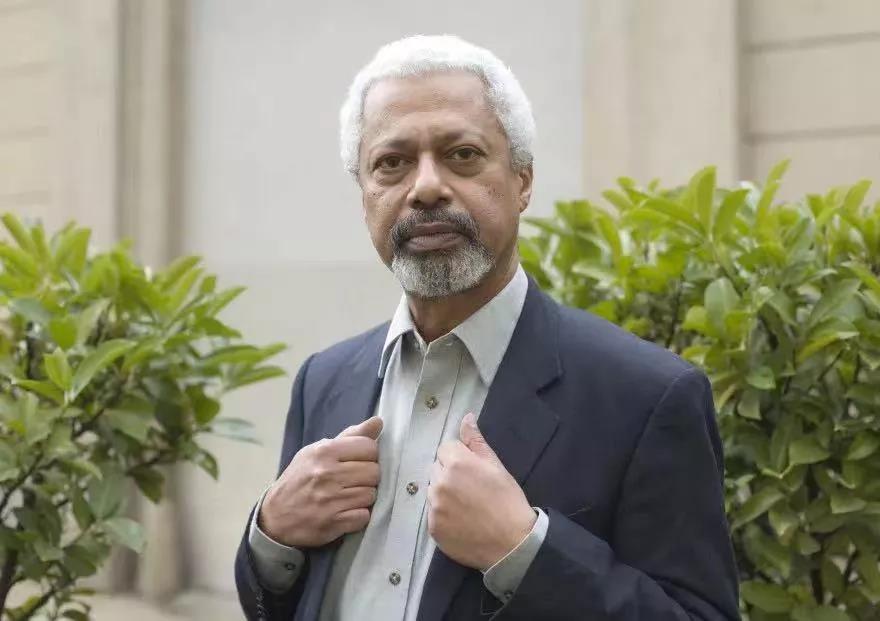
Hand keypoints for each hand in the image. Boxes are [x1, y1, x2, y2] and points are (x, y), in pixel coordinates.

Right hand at [259, 416, 382, 547]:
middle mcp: (327, 473)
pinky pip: (364, 516)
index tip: (359, 462)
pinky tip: (346, 512)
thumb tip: (378, 421)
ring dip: (364, 498)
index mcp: (324, 451)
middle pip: (374, 472)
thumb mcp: (317, 451)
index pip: (369, 448)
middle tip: (353, 482)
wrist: (275, 516)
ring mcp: (330, 499)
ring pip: (371, 495)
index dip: (369, 456)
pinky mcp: (333, 522)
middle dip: (368, 478)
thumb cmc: (300, 479)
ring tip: (349, 497)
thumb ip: (350, 436)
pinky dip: (358, 516)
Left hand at [428, 413, 536, 570]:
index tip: (474, 472)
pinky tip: (461, 521)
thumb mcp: (496, 466)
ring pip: (433, 490)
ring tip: (467, 506)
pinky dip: (443, 515)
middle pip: (436, 468)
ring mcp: (434, 506)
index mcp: (456, 462)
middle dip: (449, 474)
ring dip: (444, 494)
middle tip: (471, 489)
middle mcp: (440, 482)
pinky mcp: (432, 527)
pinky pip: (432, 512)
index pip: (445, 449)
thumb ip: (475, 441)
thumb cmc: (507, 500)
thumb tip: (466, 417)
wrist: (512, 542)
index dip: (460, 458)